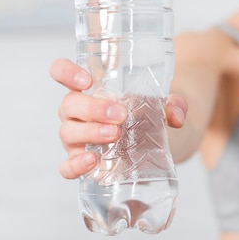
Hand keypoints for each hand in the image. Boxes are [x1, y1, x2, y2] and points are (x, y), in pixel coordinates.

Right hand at [49, 58, 187, 179]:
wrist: (159, 144)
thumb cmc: (149, 114)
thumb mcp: (165, 104)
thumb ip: (174, 104)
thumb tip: (176, 115)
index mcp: (91, 89)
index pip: (62, 72)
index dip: (67, 72)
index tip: (87, 80)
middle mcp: (77, 112)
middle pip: (69, 105)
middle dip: (92, 109)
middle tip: (120, 115)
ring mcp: (77, 138)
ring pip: (68, 133)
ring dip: (90, 133)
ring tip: (115, 135)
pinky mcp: (82, 162)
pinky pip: (67, 167)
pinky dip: (76, 165)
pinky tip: (92, 161)